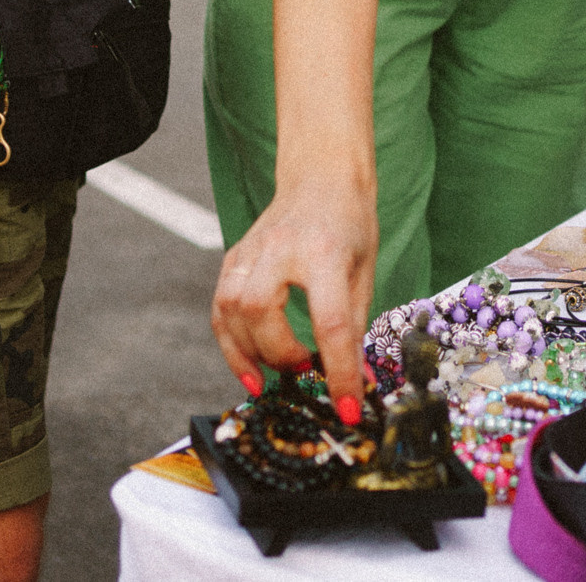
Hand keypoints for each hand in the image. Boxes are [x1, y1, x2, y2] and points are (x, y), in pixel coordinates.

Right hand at [212, 173, 377, 421]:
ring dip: (251, 354)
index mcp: (325, 252)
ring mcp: (251, 250)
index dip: (339, 371)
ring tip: (279, 373)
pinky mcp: (234, 257)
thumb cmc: (350, 223)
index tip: (347, 409)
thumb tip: (352, 381)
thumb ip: (353, 326)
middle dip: (281, 356)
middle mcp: (280, 248)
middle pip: (261, 312)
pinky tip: (250, 370)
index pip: (330, 322)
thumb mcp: (364, 272)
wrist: (322, 176)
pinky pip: (221, 308)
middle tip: (307, 370)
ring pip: (231, 310)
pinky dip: (231, 344)